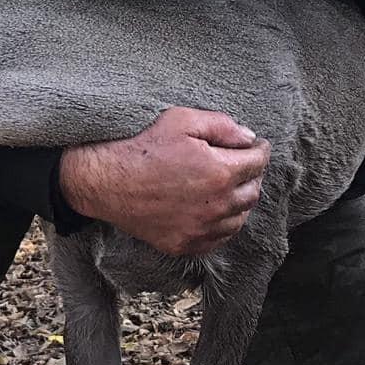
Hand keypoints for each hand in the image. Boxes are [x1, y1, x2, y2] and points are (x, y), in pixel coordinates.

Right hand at [58, 107, 270, 256]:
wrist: (105, 181)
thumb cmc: (141, 147)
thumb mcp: (181, 120)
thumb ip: (222, 125)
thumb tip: (248, 138)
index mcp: (219, 172)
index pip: (257, 163)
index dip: (260, 150)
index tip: (257, 146)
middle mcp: (216, 205)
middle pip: (253, 192)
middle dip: (252, 175)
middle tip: (244, 164)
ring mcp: (200, 229)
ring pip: (239, 218)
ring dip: (240, 201)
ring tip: (230, 187)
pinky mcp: (185, 244)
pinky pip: (219, 239)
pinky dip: (224, 225)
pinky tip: (215, 211)